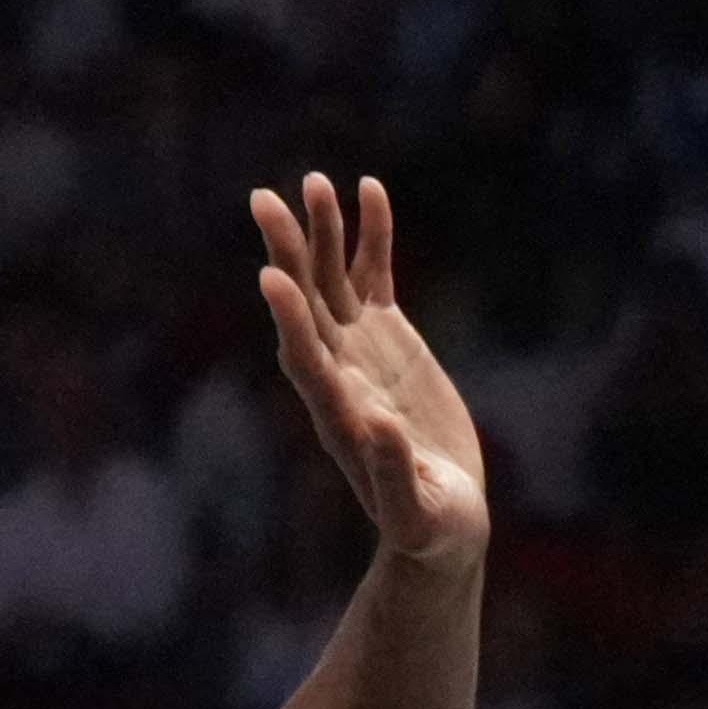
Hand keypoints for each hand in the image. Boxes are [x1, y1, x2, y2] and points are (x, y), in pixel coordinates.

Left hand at [244, 175, 488, 573]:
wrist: (442, 522)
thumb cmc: (430, 528)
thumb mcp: (417, 513)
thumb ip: (394, 476)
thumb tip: (379, 429)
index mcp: (339, 413)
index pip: (305, 358)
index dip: (289, 319)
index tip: (271, 278)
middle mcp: (337, 371)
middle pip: (305, 304)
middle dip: (288, 254)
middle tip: (265, 201)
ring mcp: (359, 349)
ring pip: (332, 279)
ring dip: (324, 232)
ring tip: (315, 181)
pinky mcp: (386, 337)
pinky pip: (373, 275)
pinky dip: (370, 236)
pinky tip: (369, 190)